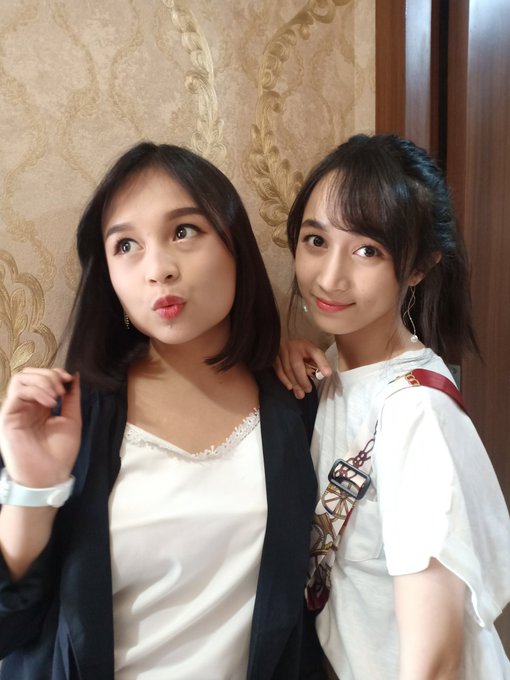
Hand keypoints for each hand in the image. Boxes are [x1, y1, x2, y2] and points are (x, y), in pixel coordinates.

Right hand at [0, 368, 81, 487]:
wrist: (49, 476)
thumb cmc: (60, 453)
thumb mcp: (71, 419)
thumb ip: (71, 398)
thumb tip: (74, 376)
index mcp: (40, 406)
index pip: (41, 378)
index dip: (56, 373)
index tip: (69, 379)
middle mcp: (26, 406)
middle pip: (30, 374)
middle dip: (49, 374)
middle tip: (62, 388)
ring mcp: (16, 410)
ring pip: (21, 379)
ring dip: (42, 381)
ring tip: (56, 395)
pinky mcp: (7, 417)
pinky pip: (17, 392)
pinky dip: (36, 391)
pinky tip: (50, 403)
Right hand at [274, 339, 331, 398]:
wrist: (283, 342)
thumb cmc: (301, 351)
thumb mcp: (311, 353)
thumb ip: (318, 362)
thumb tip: (327, 374)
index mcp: (307, 345)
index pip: (316, 353)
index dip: (322, 363)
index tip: (328, 374)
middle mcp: (294, 346)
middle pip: (297, 364)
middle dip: (302, 379)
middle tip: (308, 390)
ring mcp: (282, 350)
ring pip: (287, 368)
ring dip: (294, 383)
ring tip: (300, 394)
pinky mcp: (274, 355)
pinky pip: (278, 369)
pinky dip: (284, 379)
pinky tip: (289, 387)